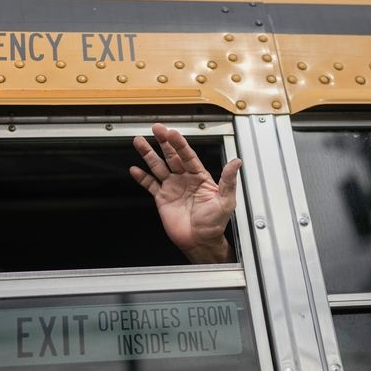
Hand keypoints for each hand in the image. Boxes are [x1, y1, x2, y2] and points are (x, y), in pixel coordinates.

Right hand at [130, 124, 241, 262]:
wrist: (200, 241)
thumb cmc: (215, 223)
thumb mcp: (226, 201)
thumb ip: (228, 181)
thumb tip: (236, 162)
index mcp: (199, 176)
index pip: (188, 155)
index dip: (180, 144)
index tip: (172, 133)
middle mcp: (184, 179)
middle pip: (172, 156)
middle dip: (163, 142)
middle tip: (156, 128)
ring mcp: (172, 187)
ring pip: (158, 166)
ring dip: (149, 154)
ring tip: (139, 142)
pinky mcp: (162, 199)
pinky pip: (150, 185)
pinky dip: (142, 177)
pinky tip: (135, 169)